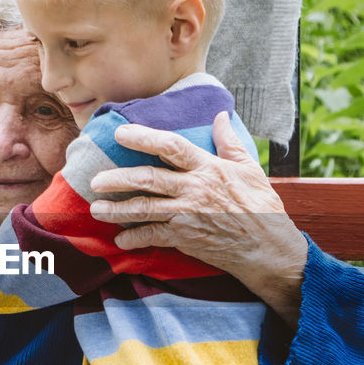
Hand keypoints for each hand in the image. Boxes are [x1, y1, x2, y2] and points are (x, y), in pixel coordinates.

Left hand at [88, 112, 307, 321]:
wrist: (268, 248)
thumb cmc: (261, 207)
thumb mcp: (250, 169)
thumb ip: (229, 142)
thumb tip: (220, 116)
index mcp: (208, 168)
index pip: (171, 146)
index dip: (144, 138)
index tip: (121, 133)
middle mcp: (194, 189)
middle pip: (148, 179)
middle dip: (117, 179)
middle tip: (95, 180)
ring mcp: (188, 215)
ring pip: (144, 209)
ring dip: (117, 210)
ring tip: (96, 209)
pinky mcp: (186, 238)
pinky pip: (153, 237)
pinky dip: (135, 239)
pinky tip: (120, 241)